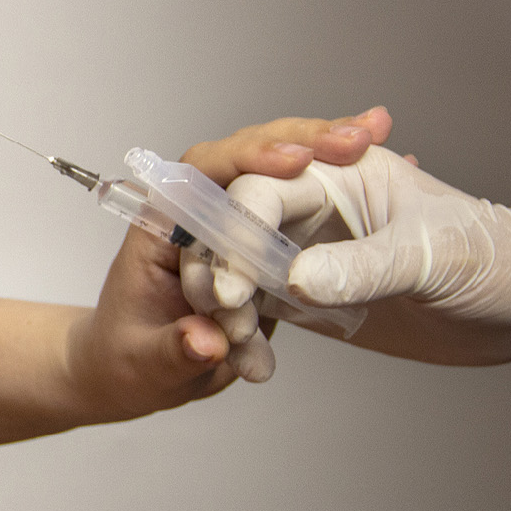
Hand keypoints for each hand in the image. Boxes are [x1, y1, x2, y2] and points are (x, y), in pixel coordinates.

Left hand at [66, 109, 390, 420]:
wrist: (135, 376)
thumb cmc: (124, 361)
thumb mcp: (145, 366)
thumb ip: (175, 351)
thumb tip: (205, 342)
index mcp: (160, 230)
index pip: (199, 174)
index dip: (246, 160)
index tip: (294, 160)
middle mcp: (200, 218)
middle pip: (252, 160)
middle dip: (304, 141)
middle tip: (358, 139)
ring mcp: (236, 230)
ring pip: (284, 179)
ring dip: (330, 153)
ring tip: (377, 134)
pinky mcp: (264, 253)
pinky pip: (304, 214)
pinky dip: (342, 185)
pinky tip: (386, 157)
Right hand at [215, 144, 510, 364]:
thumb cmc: (501, 256)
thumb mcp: (433, 257)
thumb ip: (363, 267)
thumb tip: (292, 280)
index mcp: (340, 176)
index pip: (262, 190)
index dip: (235, 234)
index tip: (231, 286)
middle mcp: (314, 210)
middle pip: (233, 227)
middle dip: (218, 270)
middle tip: (224, 319)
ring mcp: (309, 254)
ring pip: (237, 272)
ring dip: (224, 310)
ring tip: (236, 351)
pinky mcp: (312, 298)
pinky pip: (258, 311)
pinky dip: (246, 338)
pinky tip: (253, 366)